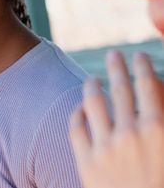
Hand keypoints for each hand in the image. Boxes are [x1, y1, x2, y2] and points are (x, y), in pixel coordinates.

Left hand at [70, 50, 163, 187]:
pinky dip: (78, 113)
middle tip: (115, 55)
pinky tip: (79, 107)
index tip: (139, 56)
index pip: (149, 86)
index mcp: (159, 130)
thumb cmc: (161, 181)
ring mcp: (106, 148)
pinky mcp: (86, 163)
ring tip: (93, 78)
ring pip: (93, 103)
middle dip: (118, 67)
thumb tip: (157, 97)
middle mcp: (130, 135)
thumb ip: (162, 122)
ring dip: (93, 85)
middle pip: (120, 89)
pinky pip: (77, 128)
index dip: (143, 67)